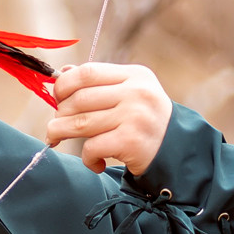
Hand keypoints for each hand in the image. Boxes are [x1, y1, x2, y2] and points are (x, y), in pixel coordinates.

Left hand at [47, 63, 172, 174]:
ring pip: (80, 123)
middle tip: (58, 125)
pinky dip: (86, 157)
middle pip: (79, 99)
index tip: (57, 98)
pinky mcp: (131, 142)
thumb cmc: (144, 121)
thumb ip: (98, 83)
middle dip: (60, 113)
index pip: (87, 72)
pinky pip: (92, 147)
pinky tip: (95, 161)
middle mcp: (137, 93)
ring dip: (61, 132)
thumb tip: (62, 72)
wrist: (177, 153)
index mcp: (135, 75)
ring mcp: (135, 117)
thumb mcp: (129, 94)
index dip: (64, 85)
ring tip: (57, 138)